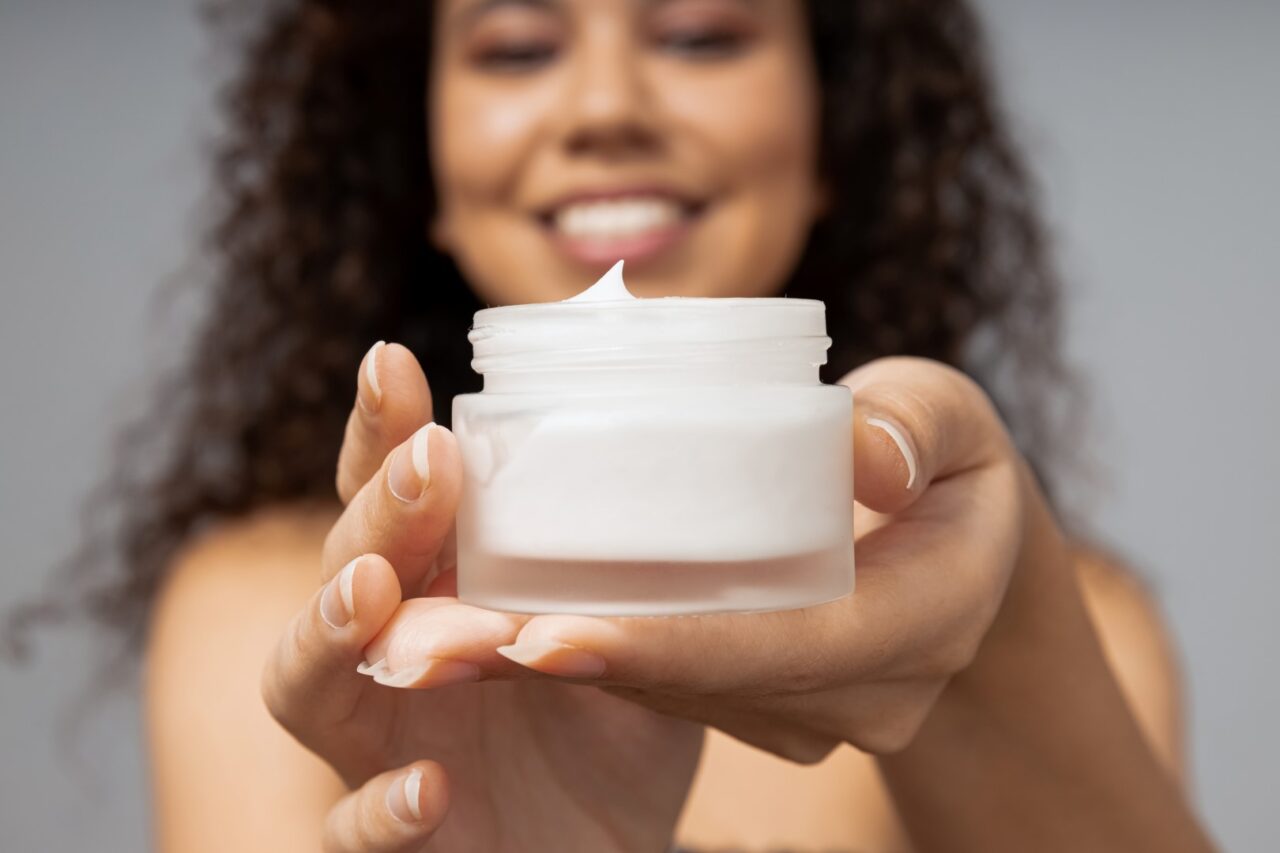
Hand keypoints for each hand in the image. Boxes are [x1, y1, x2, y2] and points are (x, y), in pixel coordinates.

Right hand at [262, 343, 701, 852]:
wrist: (608, 850)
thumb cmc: (616, 738)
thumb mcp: (639, 646)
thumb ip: (630, 587)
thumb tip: (674, 483)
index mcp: (443, 592)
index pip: (393, 500)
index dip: (382, 433)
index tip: (393, 363)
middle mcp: (392, 658)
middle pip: (345, 569)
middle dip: (377, 513)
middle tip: (429, 462)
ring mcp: (378, 749)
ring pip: (301, 686)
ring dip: (324, 632)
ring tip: (371, 591)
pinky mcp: (396, 843)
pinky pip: (349, 829)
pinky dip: (379, 808)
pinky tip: (430, 782)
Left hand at [365, 356, 1028, 761]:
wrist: (968, 551)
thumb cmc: (957, 466)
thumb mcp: (959, 422)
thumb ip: (920, 423)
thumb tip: (864, 454)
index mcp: (918, 627)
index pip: (779, 650)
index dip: (662, 647)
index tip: (543, 634)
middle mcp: (860, 696)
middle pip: (699, 686)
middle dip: (569, 667)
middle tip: (437, 638)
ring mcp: (813, 713)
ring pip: (670, 696)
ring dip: (552, 671)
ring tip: (431, 637)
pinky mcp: (767, 706)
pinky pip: (668, 689)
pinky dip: (581, 656)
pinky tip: (486, 630)